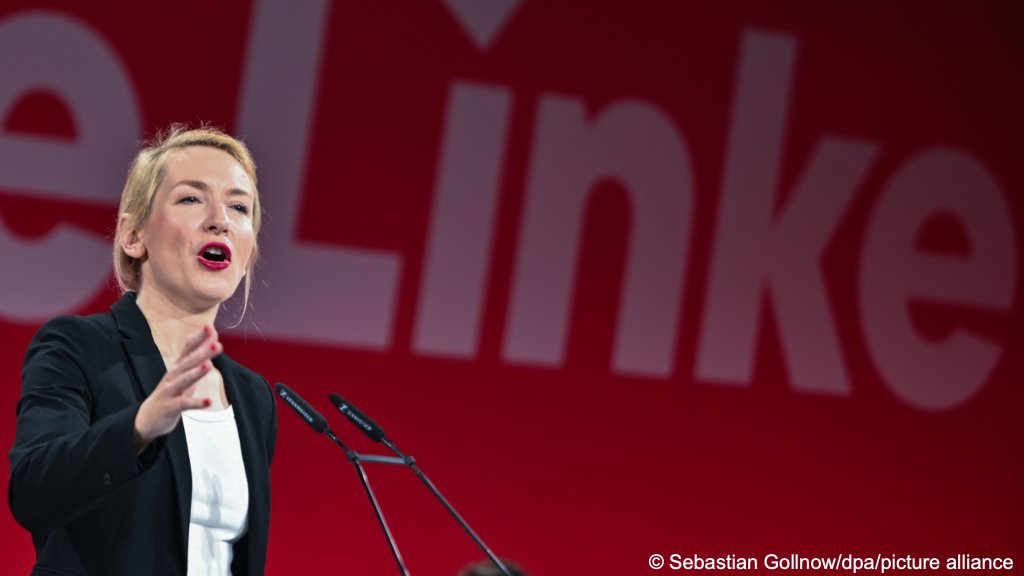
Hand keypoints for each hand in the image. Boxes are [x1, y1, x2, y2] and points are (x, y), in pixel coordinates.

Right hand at [133, 325, 221, 452]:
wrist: (146, 419)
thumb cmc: (171, 393)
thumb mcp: (186, 373)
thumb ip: (200, 356)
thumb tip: (214, 338)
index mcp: (178, 367)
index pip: (188, 348)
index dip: (198, 338)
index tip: (209, 326)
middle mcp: (173, 376)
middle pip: (188, 362)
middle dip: (202, 353)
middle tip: (217, 344)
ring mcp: (170, 391)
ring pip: (184, 380)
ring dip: (196, 373)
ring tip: (209, 365)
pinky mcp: (170, 407)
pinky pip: (184, 404)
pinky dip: (196, 402)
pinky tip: (208, 401)